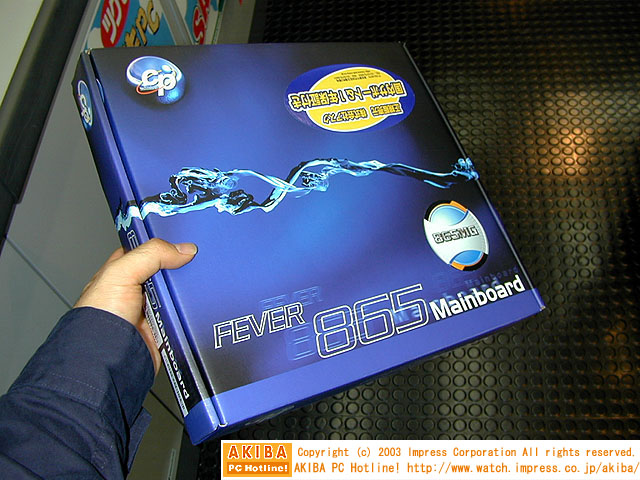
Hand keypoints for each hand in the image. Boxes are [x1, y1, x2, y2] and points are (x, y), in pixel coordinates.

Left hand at [74, 238, 196, 373]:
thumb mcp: (120, 274)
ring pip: (179, 293)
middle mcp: (137, 291)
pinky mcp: (165, 329)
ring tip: (202, 281)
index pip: (146, 250)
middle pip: (167, 271)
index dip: (164, 243)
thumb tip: (183, 249)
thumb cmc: (99, 320)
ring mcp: (152, 310)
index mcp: (121, 273)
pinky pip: (186, 315)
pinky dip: (194, 311)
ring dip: (189, 291)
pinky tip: (202, 303)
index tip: (184, 237)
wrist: (109, 360)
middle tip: (197, 260)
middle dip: (182, 267)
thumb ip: (151, 255)